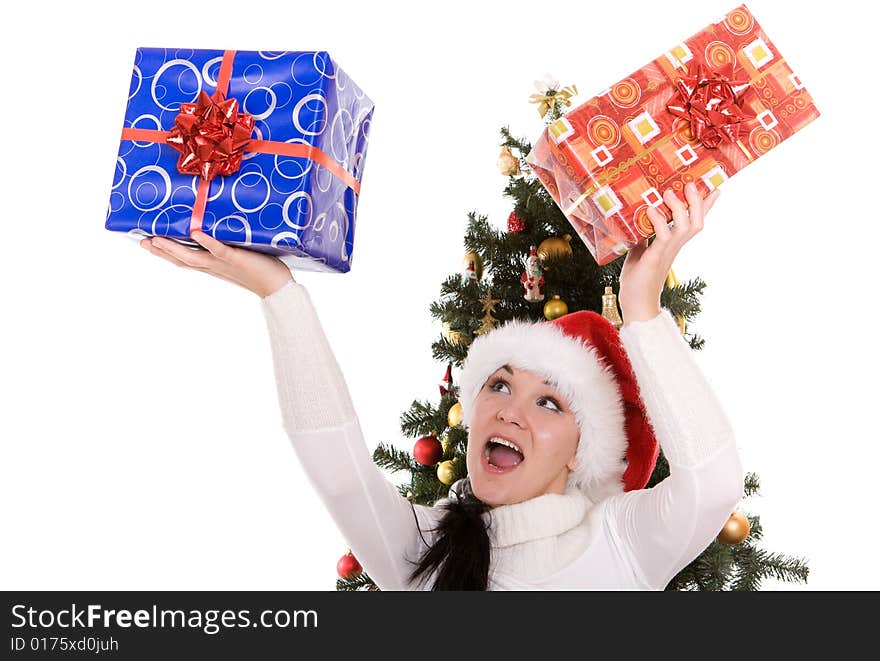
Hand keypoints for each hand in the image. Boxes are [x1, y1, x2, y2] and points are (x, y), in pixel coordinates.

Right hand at [140, 231, 294, 297]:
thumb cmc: (261, 269)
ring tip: (157, 239)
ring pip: (194, 257)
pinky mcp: (237, 259)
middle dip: (161, 251)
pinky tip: (196, 234)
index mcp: (212, 266)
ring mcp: (223, 263)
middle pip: (182, 260)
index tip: (146, 242)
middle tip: (141, 241)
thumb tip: (216, 228)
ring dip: (174, 248)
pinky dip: (208, 242)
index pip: (184, 259)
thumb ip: (226, 244)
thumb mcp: (238, 255)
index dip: (164, 253)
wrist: (278, 286)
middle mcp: (214, 266)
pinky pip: (220, 250)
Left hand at [618, 181, 719, 323]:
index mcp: (674, 244)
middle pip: (697, 222)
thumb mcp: (640, 250)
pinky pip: (663, 237)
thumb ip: (644, 235)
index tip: (715, 187)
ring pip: (686, 227)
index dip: (706, 206)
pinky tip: (651, 210)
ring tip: (669, 192)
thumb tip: (641, 219)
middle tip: (692, 184)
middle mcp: (675, 247)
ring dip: (680, 208)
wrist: (635, 302)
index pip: (694, 222)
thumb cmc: (637, 278)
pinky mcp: (655, 257)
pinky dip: (659, 221)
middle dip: (698, 203)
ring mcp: (667, 252)